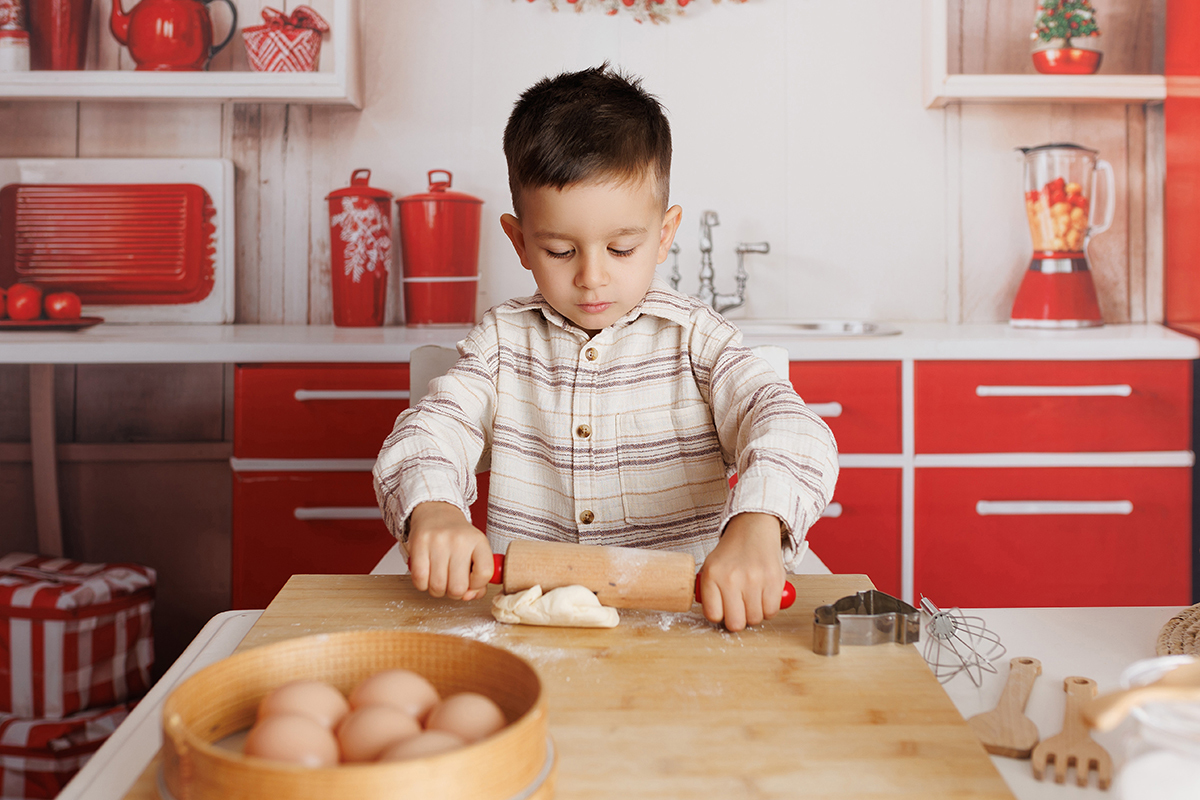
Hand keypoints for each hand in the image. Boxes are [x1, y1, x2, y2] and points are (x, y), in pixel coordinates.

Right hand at [406, 502, 492, 600]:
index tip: (472, 582)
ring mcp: (438, 541)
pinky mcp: (419, 544)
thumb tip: (469, 597)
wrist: (436, 512)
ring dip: (438, 590)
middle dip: (454, 593)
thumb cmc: (458, 538)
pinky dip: (422, 585)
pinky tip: (427, 575)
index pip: (485, 573)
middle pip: (458, 587)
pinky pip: (419, 580)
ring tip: (439, 578)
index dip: (478, 586)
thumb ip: (478, 578)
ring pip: (438, 587)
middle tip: (452, 583)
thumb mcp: (475, 551)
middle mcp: (459, 540)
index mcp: (478, 541)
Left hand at [697, 512, 785, 631]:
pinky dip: (769, 609)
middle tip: (740, 609)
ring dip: (754, 613)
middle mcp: (731, 578)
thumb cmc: (733, 553)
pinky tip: (764, 597)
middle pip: (735, 623)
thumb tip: (715, 616)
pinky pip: (771, 611)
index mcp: (712, 575)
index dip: (720, 615)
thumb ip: (710, 592)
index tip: (724, 610)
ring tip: (752, 599)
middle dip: (738, 620)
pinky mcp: (773, 580)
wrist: (754, 529)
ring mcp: (753, 579)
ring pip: (754, 619)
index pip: (713, 615)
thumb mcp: (712, 567)